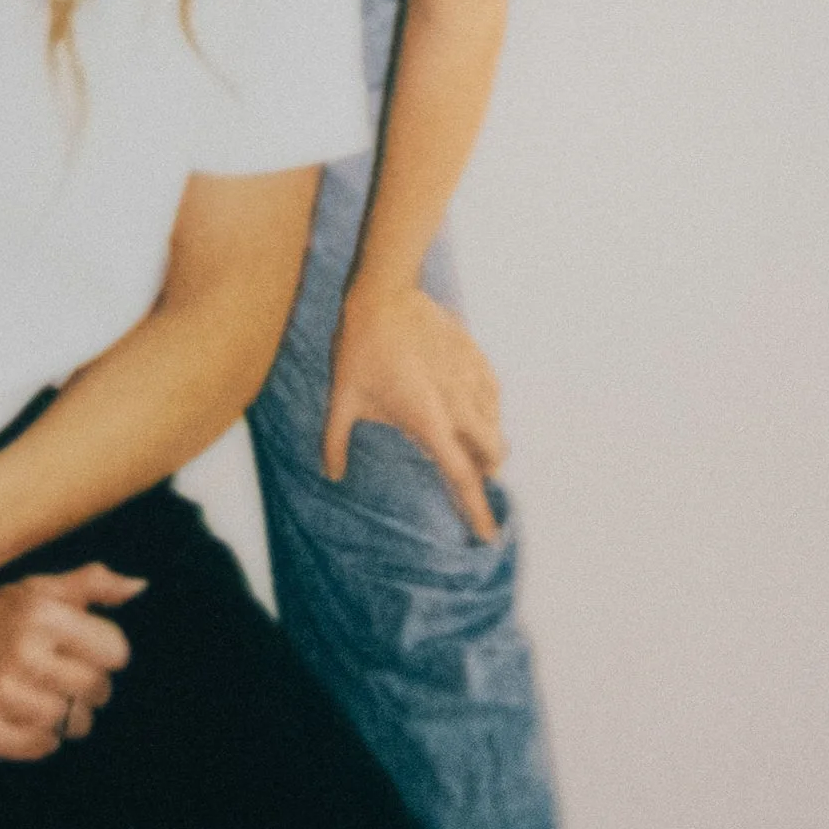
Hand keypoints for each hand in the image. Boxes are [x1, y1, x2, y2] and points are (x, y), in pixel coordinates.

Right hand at [0, 565, 145, 760]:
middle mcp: (21, 652)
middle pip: (97, 689)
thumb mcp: (33, 590)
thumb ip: (89, 584)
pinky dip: (41, 738)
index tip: (86, 652)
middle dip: (88, 688)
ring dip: (66, 716)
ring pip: (72, 722)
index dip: (106, 653)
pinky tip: (24, 720)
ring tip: (44, 701)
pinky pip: (42, 746)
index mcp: (39, 612)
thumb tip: (139, 586)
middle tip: (64, 680)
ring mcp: (1, 694)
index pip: (115, 649)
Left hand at [323, 281, 504, 541]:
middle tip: (474, 474)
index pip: (461, 477)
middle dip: (488, 470)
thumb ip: (334, 441)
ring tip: (471, 443)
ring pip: (497, 424)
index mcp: (428, 422)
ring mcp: (470, 379)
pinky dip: (490, 409)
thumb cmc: (359, 349)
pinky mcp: (475, 357)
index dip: (476, 509)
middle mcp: (457, 405)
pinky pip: (494, 394)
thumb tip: (332, 474)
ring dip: (490, 441)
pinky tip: (476, 408)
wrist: (384, 294)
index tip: (489, 534)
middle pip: (493, 454)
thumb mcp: (342, 398)